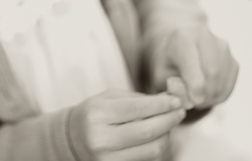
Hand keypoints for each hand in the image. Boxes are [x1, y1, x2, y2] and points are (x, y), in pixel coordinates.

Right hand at [68, 88, 185, 160]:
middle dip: (169, 120)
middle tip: (179, 111)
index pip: (138, 109)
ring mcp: (108, 159)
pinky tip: (158, 136)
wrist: (72, 139)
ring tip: (168, 123)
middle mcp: (101, 139)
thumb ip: (138, 98)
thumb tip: (169, 100)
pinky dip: (157, 147)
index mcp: (98, 114)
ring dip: (166, 135)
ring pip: (152, 150)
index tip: (176, 100)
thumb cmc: (93, 114)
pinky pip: (147, 160)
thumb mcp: (108, 98)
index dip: (162, 105)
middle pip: (148, 132)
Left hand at [152, 24, 238, 108]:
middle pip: (211, 74)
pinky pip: (229, 86)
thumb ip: (173, 88)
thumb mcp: (160, 75)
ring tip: (196, 98)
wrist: (178, 47)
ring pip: (222, 82)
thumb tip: (191, 100)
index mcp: (182, 38)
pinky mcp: (232, 60)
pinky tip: (205, 95)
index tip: (193, 102)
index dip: (194, 88)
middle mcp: (205, 37)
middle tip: (192, 103)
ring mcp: (222, 48)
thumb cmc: (167, 62)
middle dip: (203, 96)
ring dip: (210, 98)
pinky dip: (218, 96)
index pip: (193, 65)